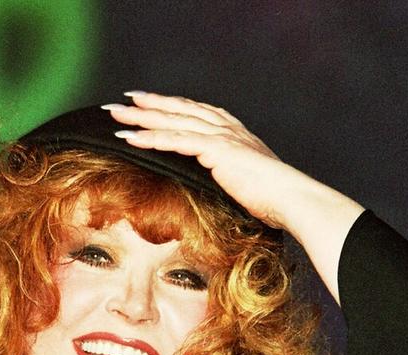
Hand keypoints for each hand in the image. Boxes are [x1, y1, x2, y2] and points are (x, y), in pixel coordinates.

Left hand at [106, 91, 363, 304]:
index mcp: (235, 134)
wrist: (292, 199)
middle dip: (148, 105)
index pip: (196, 112)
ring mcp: (221, 137)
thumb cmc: (276, 200)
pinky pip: (175, 141)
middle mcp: (227, 129)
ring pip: (172, 121)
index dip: (171, 105)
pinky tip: (129, 138)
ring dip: (141, 118)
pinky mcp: (216, 150)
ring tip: (114, 115)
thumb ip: (232, 179)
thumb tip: (222, 189)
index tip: (148, 101)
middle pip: (179, 110)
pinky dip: (150, 138)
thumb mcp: (248, 184)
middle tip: (120, 102)